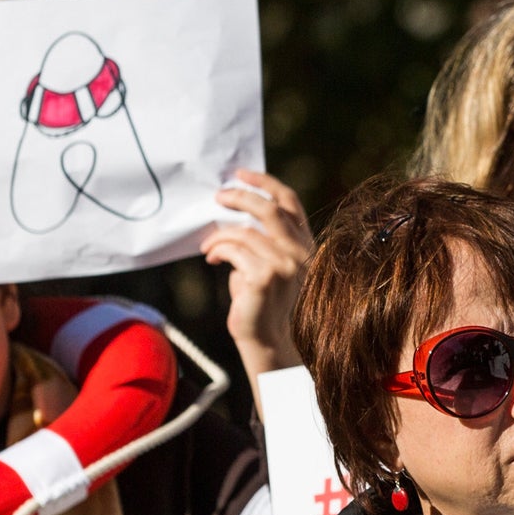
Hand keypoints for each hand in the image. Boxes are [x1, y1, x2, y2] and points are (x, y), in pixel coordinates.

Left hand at [201, 170, 312, 413]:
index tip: (241, 174)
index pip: (290, 203)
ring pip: (243, 232)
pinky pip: (233, 250)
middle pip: (268, 209)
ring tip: (208, 246)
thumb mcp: (266, 266)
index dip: (266, 183)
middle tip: (218, 195)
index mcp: (304, 246)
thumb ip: (260, 242)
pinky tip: (211, 257)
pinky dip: (218, 249)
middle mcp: (300, 253)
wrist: (267, 340)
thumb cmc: (262, 305)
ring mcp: (285, 264)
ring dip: (219, 235)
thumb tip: (232, 219)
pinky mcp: (265, 276)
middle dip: (240, 196)